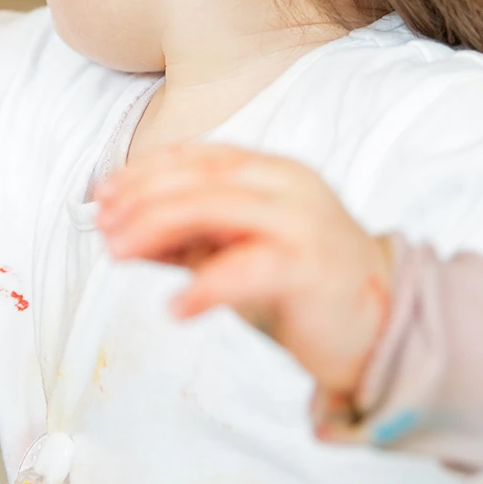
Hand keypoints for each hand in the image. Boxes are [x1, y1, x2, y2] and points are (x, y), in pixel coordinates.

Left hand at [95, 144, 393, 399]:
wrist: (380, 326)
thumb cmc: (299, 288)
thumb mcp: (233, 255)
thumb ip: (185, 241)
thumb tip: (117, 234)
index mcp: (270, 173)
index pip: (198, 158)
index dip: (145, 170)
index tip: (102, 194)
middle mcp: (287, 186)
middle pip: (201, 178)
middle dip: (142, 197)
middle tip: (102, 225)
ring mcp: (302, 223)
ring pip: (217, 208)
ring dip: (157, 228)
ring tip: (117, 252)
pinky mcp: (310, 268)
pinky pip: (249, 269)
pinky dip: (206, 286)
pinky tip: (176, 308)